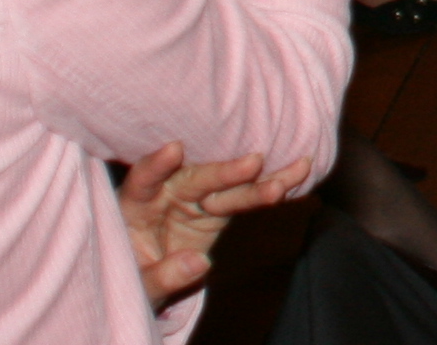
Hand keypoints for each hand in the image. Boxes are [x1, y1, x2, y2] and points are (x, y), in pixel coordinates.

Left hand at [118, 142, 311, 309]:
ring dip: (260, 180)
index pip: (144, 180)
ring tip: (295, 169)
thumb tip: (201, 262)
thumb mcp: (140, 286)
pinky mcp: (218, 208)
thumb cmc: (136, 279)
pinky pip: (247, 197)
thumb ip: (164, 276)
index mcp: (136, 205)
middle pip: (196, 179)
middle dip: (225, 172)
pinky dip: (273, 188)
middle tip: (253, 162)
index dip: (157, 164)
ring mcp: (196, 199)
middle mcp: (168, 194)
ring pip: (229, 186)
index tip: (175, 149)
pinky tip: (300, 173)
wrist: (151, 284)